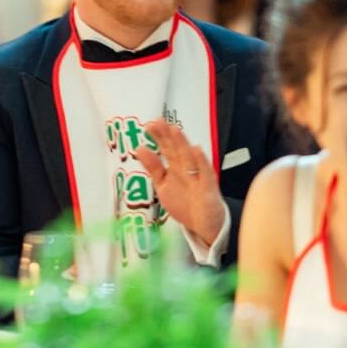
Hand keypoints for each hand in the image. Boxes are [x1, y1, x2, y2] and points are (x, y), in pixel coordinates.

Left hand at [134, 119, 223, 245]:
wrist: (204, 225)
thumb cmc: (185, 202)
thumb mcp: (163, 184)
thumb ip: (153, 167)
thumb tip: (139, 148)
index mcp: (176, 167)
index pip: (166, 149)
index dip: (159, 137)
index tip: (149, 125)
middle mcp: (187, 169)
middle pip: (176, 150)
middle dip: (168, 136)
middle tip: (159, 122)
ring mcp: (198, 177)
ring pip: (189, 158)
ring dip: (182, 144)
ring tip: (174, 130)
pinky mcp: (208, 188)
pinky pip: (205, 173)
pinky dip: (201, 161)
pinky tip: (197, 150)